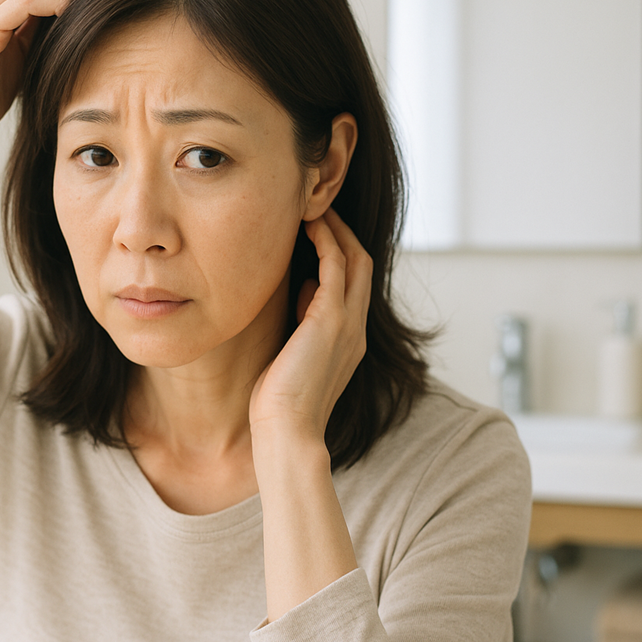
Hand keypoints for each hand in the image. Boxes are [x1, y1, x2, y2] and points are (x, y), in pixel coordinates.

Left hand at [249, 208, 371, 444]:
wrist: (287, 432)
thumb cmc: (280, 403)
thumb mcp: (295, 353)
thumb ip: (304, 322)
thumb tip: (304, 288)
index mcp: (349, 340)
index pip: (354, 285)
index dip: (340, 254)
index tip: (318, 233)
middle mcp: (356, 328)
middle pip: (361, 265)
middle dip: (343, 234)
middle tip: (319, 211)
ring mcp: (348, 323)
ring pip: (354, 259)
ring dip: (336, 231)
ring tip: (314, 209)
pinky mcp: (331, 320)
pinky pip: (336, 266)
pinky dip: (325, 241)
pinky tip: (307, 226)